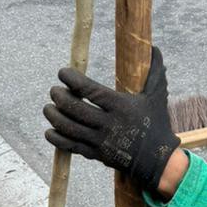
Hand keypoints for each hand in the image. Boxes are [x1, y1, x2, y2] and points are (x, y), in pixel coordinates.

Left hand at [44, 46, 180, 192]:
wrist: (157, 160)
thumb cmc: (157, 123)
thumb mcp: (158, 96)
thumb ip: (155, 70)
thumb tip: (154, 46)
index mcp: (121, 106)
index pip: (90, 91)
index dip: (72, 80)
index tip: (62, 73)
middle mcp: (109, 125)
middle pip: (74, 110)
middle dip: (59, 98)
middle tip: (54, 91)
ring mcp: (101, 142)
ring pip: (69, 129)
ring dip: (54, 117)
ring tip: (48, 108)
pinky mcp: (96, 155)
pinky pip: (71, 147)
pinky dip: (57, 139)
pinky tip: (50, 131)